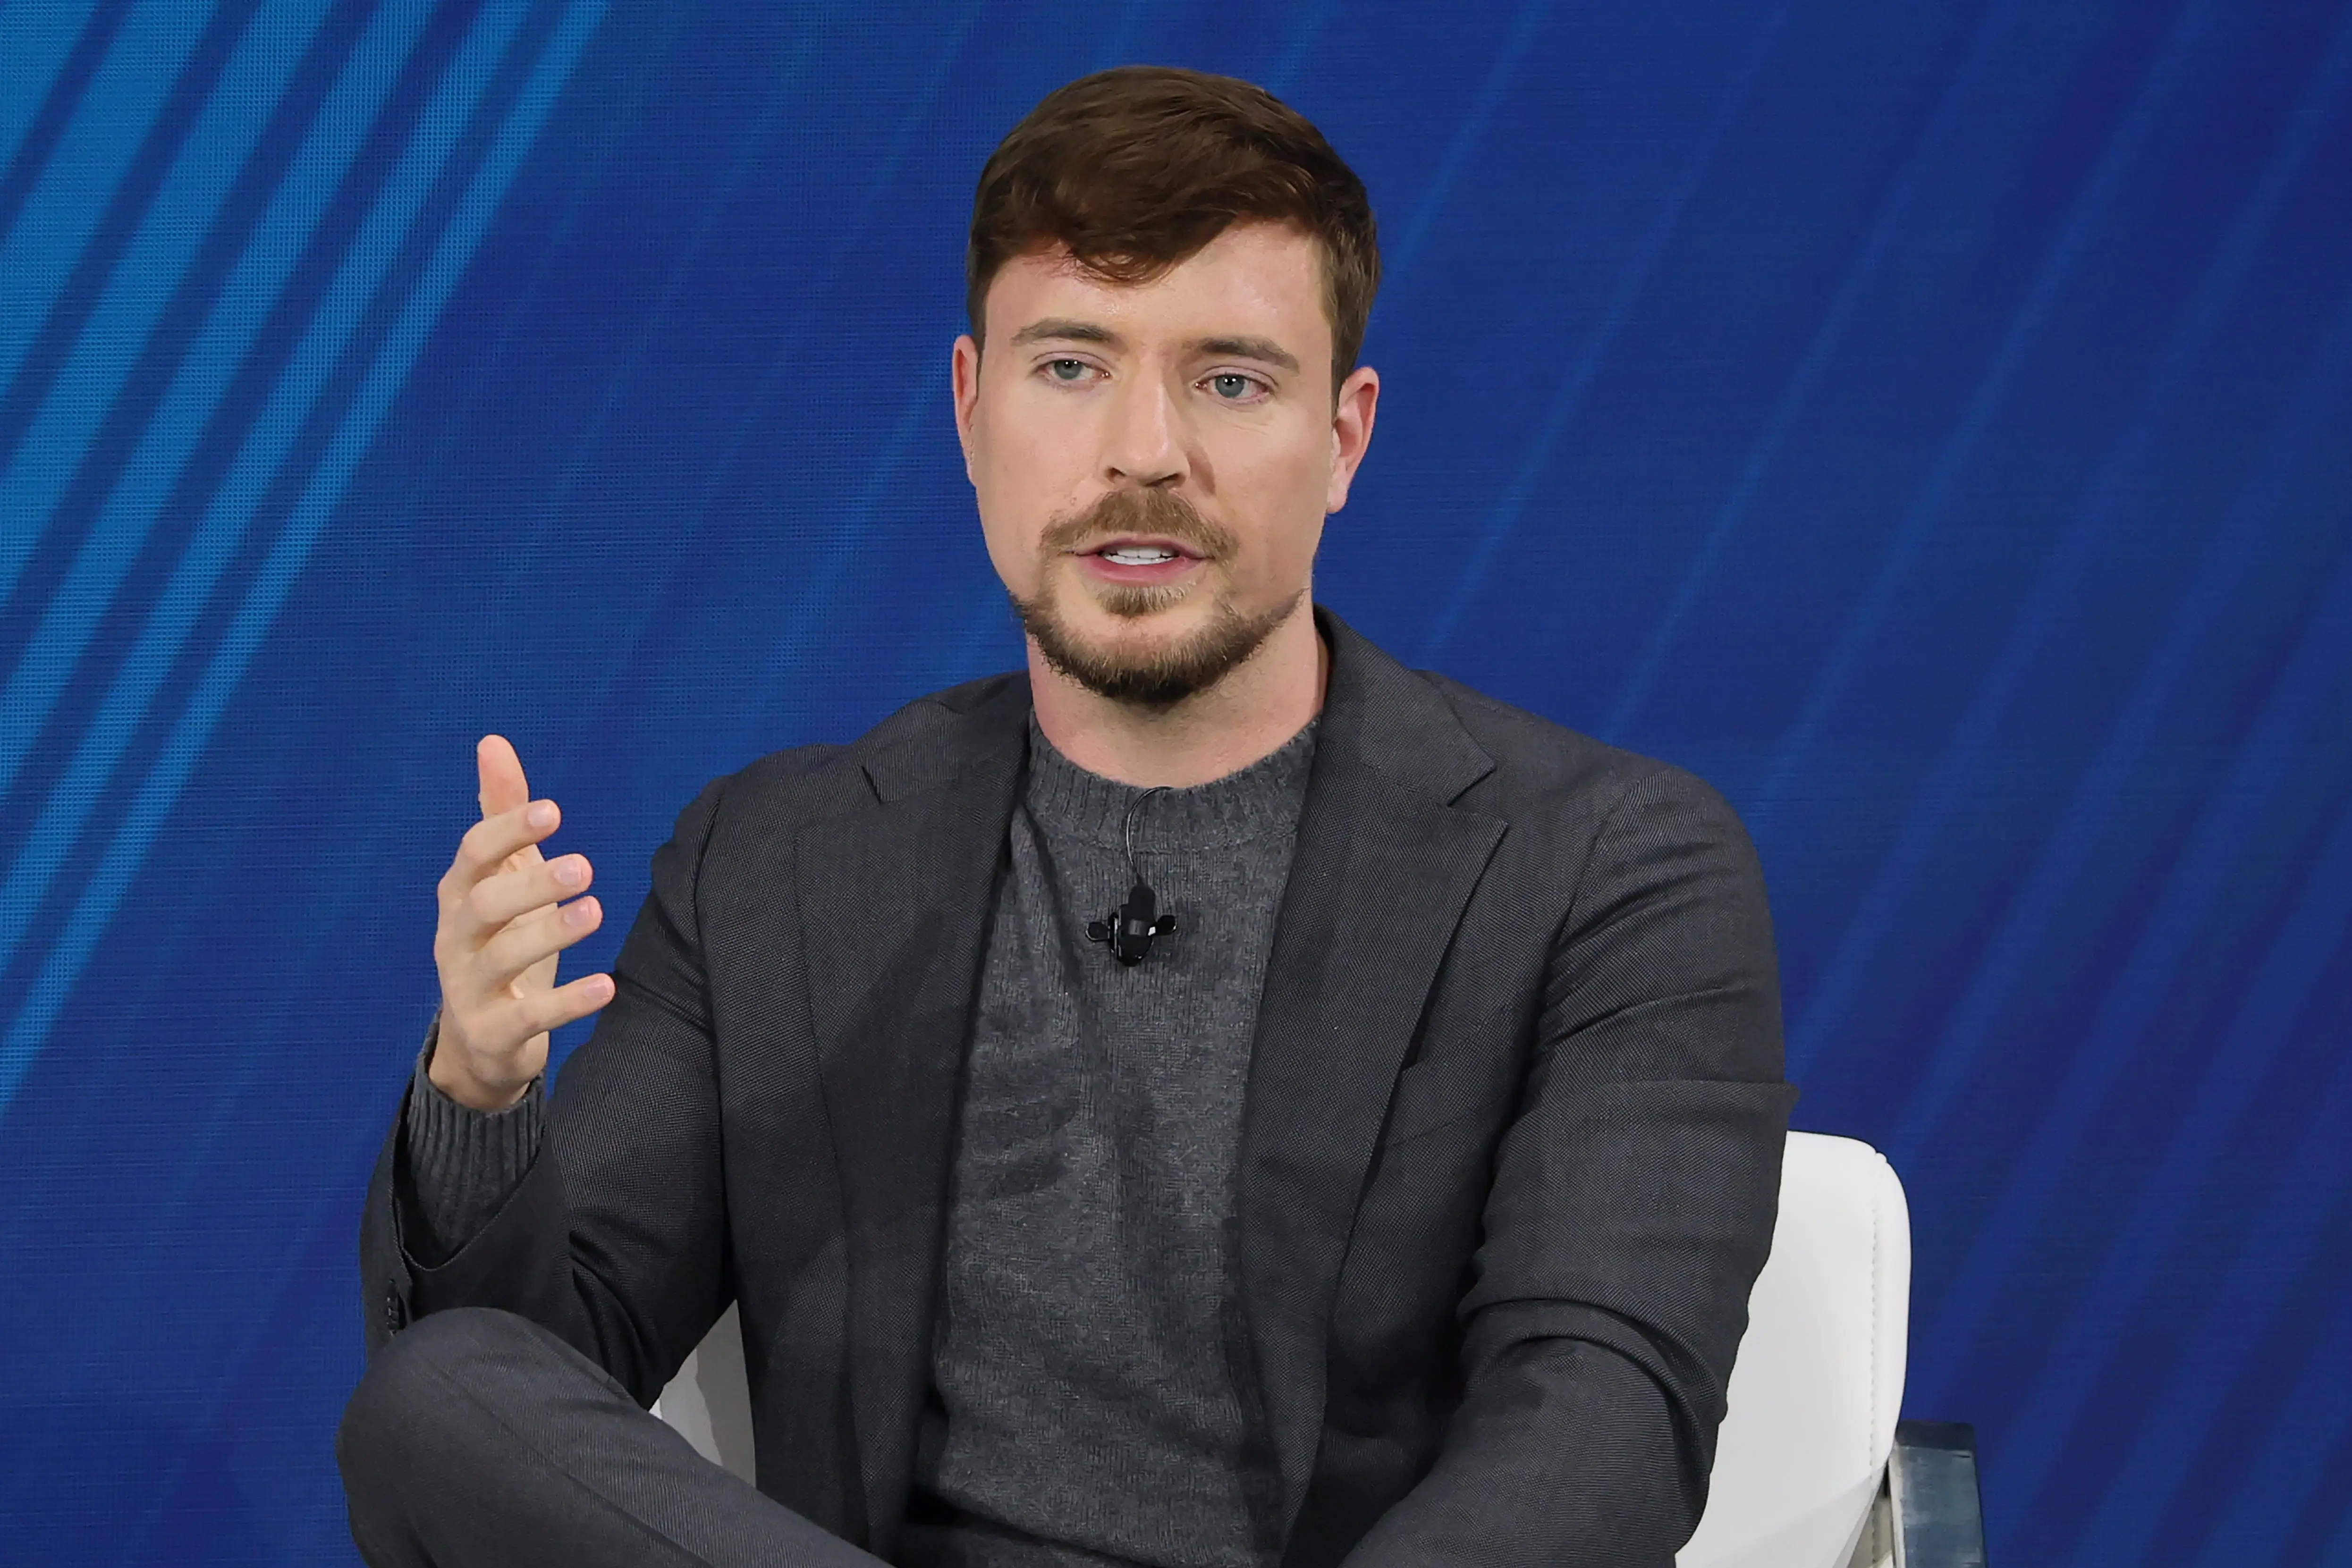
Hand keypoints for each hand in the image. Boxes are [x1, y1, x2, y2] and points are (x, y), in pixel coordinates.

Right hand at [427, 735, 613, 1109]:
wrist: (482, 1041)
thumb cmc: (500, 941)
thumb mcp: (504, 878)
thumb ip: (503, 815)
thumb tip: (493, 742)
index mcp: (460, 896)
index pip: (472, 856)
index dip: (507, 830)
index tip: (554, 811)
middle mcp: (455, 939)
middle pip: (483, 906)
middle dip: (531, 884)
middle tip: (586, 866)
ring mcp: (467, 989)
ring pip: (500, 960)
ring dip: (549, 934)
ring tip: (596, 910)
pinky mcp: (492, 1033)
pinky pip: (527, 1019)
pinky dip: (567, 1003)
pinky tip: (607, 986)